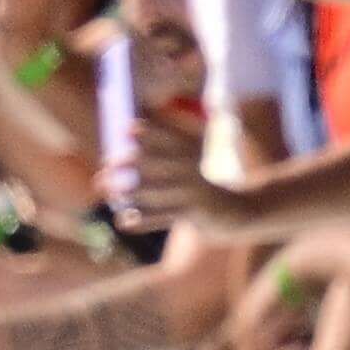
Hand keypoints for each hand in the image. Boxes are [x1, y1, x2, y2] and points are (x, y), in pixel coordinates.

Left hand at [117, 106, 226, 232]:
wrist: (241, 212)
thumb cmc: (202, 189)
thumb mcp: (190, 167)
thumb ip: (164, 158)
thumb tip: (123, 151)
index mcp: (191, 155)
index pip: (169, 139)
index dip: (150, 133)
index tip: (128, 128)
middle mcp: (192, 171)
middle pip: (158, 163)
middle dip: (130, 163)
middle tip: (107, 164)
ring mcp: (193, 193)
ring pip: (157, 192)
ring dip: (132, 192)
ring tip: (111, 193)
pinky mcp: (194, 215)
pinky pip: (163, 218)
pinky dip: (142, 221)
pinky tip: (123, 221)